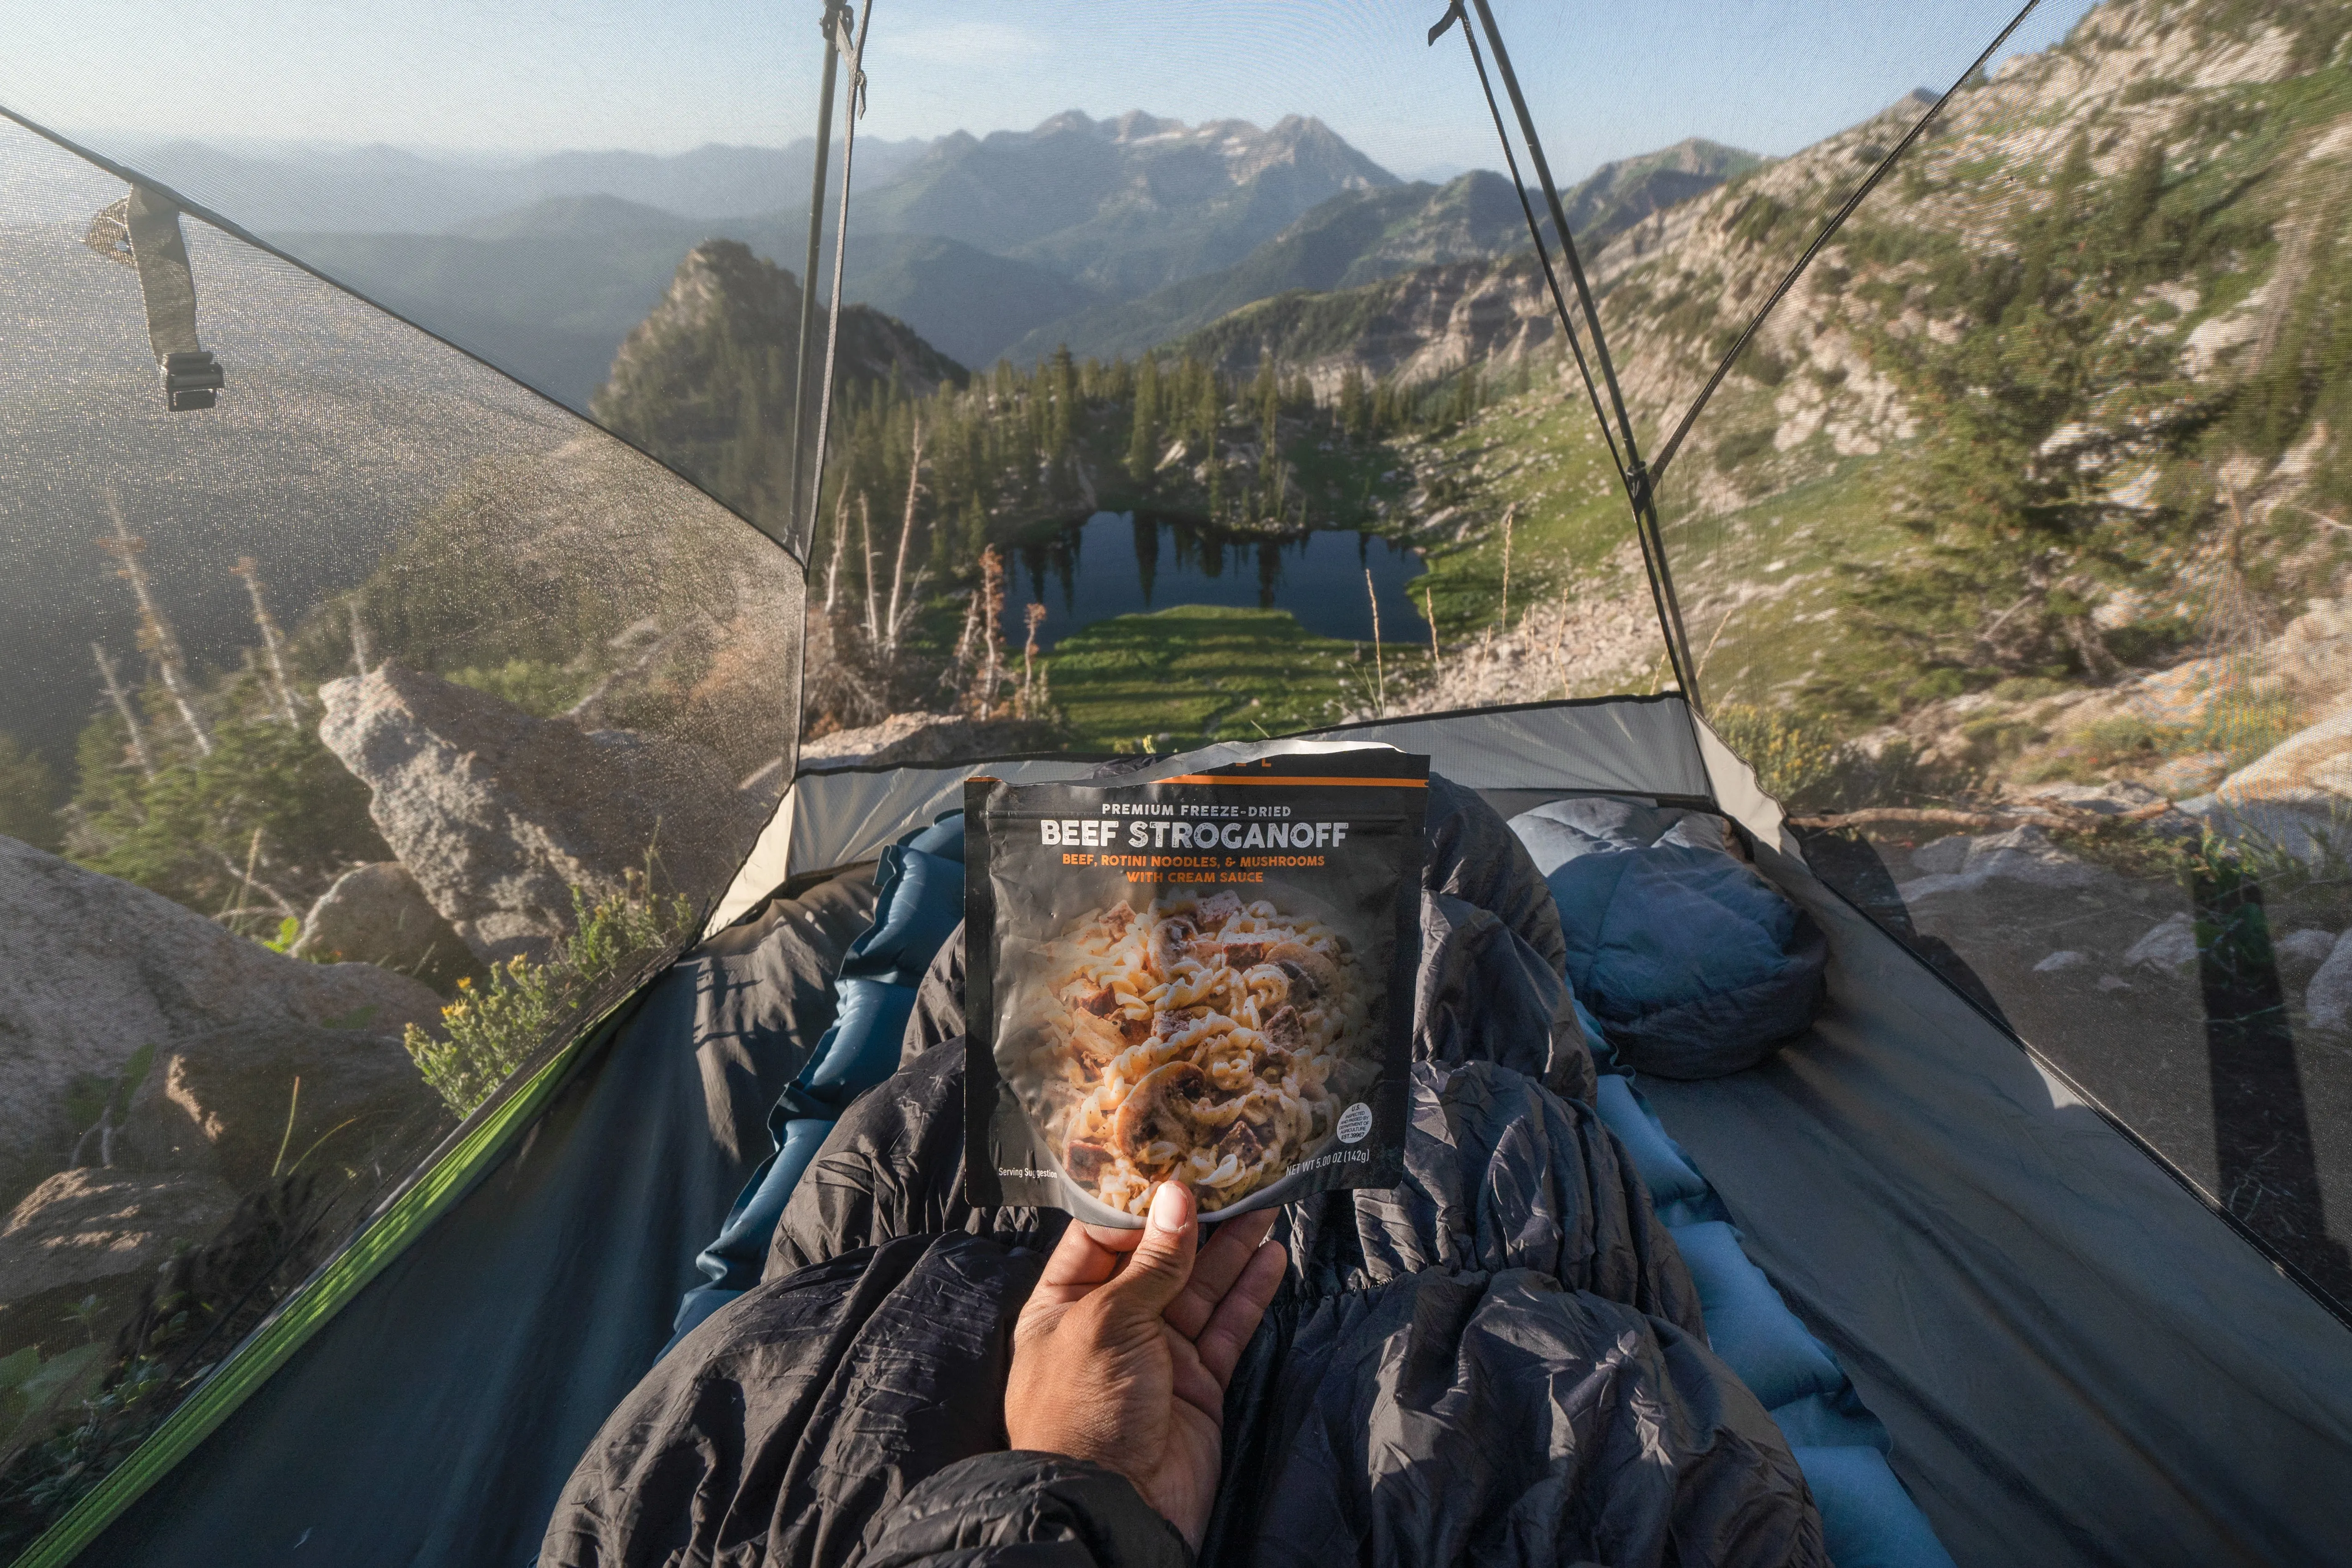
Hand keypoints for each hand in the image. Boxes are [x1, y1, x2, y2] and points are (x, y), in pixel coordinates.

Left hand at [1004, 1182, 1286, 1549]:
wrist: (1114, 1506)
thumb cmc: (1086, 1410)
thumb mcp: (1108, 1322)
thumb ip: (1150, 1263)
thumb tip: (1176, 1196)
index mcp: (1063, 1305)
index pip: (1100, 1238)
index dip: (1138, 1205)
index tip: (1177, 1169)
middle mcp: (1110, 1324)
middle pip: (1158, 1260)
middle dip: (1196, 1222)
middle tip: (1235, 1178)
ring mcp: (1158, 1354)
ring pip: (1200, 1289)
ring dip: (1232, 1249)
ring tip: (1265, 1202)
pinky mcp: (1198, 1383)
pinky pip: (1227, 1328)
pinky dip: (1250, 1294)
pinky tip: (1271, 1257)